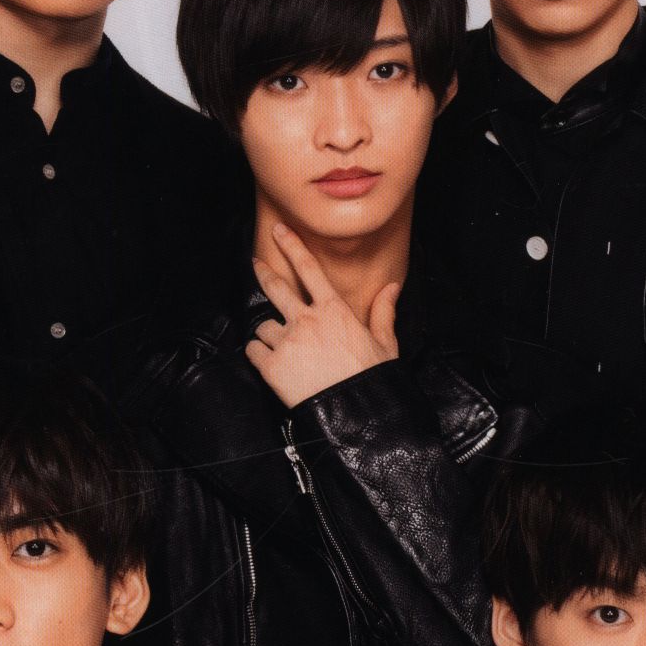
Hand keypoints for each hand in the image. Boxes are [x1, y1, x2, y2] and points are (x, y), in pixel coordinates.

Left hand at [244, 221, 400, 409]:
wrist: (356, 415)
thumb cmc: (372, 380)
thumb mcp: (385, 344)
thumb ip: (383, 312)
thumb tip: (392, 287)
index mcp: (333, 310)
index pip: (308, 268)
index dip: (291, 245)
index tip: (279, 230)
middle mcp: (306, 320)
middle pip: (276, 287)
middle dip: (264, 272)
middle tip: (257, 264)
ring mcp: (286, 342)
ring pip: (263, 326)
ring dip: (268, 333)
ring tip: (280, 346)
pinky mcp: (271, 367)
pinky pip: (253, 351)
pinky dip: (257, 354)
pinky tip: (268, 362)